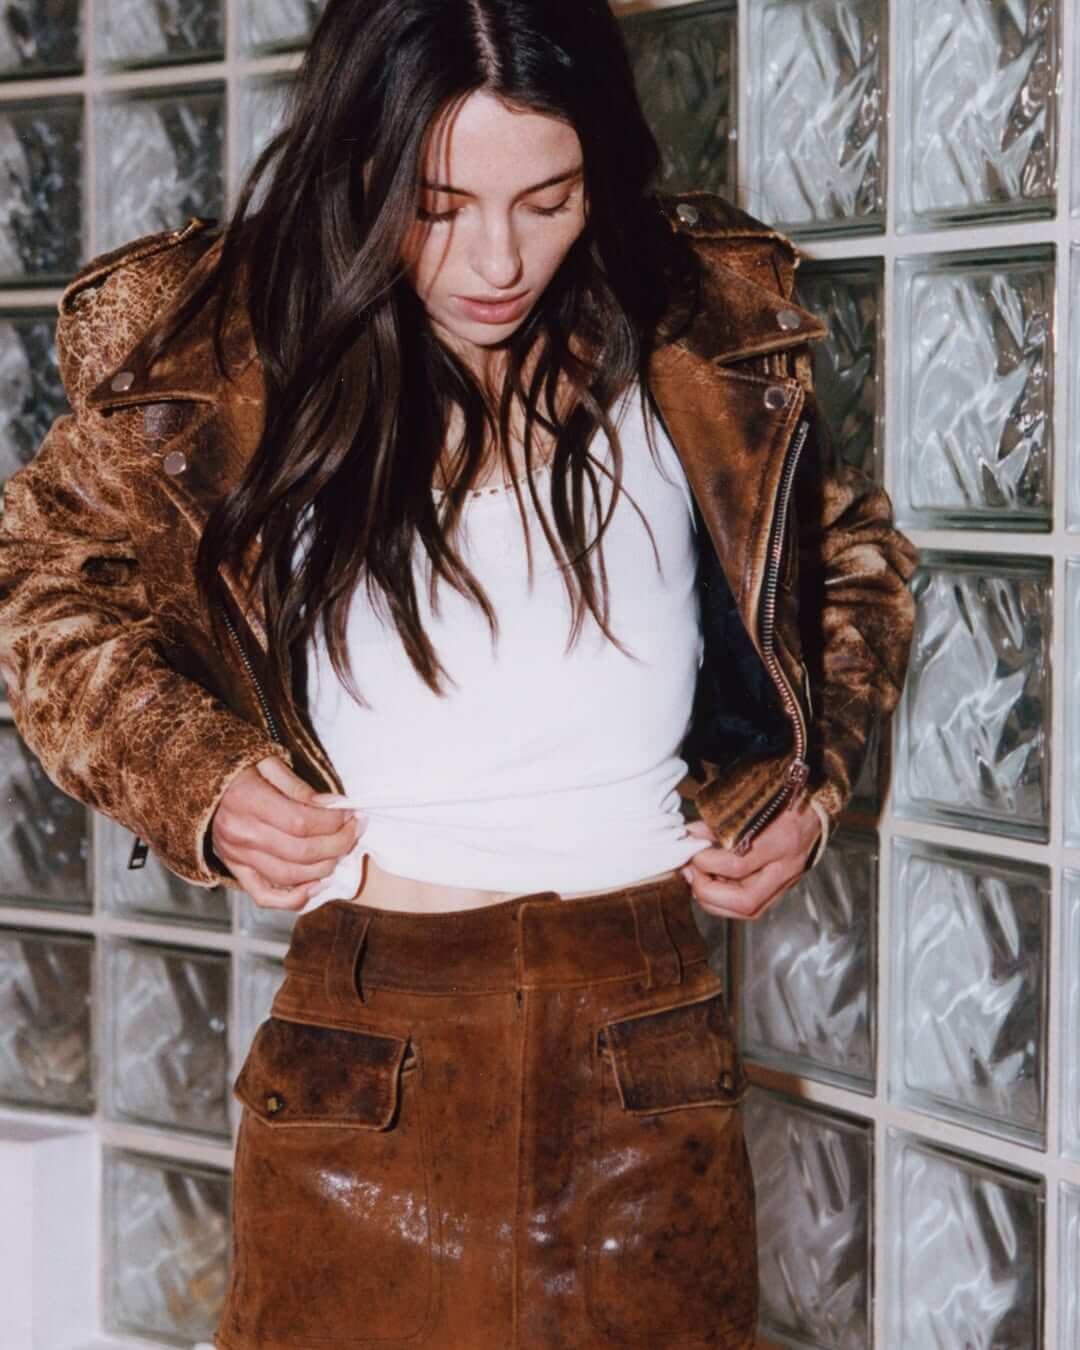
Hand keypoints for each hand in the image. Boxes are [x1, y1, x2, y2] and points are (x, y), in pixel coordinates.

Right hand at [210, 756, 366, 909]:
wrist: (201, 784)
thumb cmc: (240, 770)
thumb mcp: (269, 763)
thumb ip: (300, 787)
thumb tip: (334, 806)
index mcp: (247, 801)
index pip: (301, 822)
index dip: (333, 822)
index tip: (350, 813)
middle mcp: (240, 834)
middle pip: (300, 852)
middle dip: (338, 843)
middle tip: (355, 830)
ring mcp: (236, 856)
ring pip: (289, 875)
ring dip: (325, 867)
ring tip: (342, 849)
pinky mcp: (235, 869)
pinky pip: (265, 896)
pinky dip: (294, 898)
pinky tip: (317, 885)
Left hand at [681, 796, 821, 920]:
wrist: (818, 805)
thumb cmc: (784, 799)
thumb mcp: (752, 804)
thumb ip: (718, 823)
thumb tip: (689, 835)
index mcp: (781, 840)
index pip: (738, 864)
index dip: (706, 862)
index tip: (691, 851)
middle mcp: (787, 866)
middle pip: (745, 901)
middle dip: (708, 892)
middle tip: (691, 872)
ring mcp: (787, 880)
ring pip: (749, 910)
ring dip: (715, 901)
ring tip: (698, 880)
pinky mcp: (783, 886)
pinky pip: (753, 905)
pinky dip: (727, 900)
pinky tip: (714, 883)